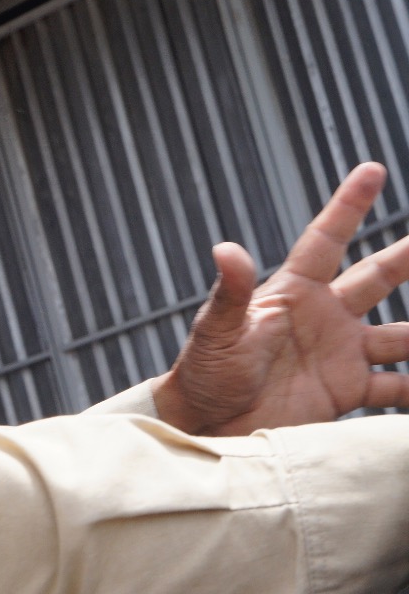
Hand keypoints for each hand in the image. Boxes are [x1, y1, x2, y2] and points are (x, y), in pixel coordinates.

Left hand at [153, 162, 408, 435]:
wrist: (209, 424)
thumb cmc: (206, 372)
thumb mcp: (216, 331)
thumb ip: (230, 294)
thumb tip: (226, 248)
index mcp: (292, 293)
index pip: (326, 240)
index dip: (348, 205)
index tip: (372, 170)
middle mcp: (324, 317)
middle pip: (378, 277)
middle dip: (408, 255)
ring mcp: (340, 354)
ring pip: (403, 335)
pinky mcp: (348, 391)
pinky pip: (398, 387)